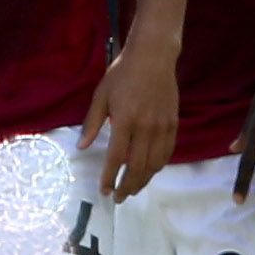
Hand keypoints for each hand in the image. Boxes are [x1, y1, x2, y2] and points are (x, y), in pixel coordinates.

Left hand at [83, 41, 177, 200]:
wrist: (153, 57)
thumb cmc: (122, 74)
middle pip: (137, 167)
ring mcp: (162, 127)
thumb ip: (92, 123)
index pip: (116, 157)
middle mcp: (145, 127)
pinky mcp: (173, 124)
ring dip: (143, 181)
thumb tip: (82, 147)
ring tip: (132, 190)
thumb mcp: (101, 96)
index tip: (104, 191)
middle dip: (127, 186)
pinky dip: (158, 166)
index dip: (109, 177)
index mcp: (125, 120)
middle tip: (118, 198)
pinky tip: (149, 172)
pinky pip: (167, 152)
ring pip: (154, 164)